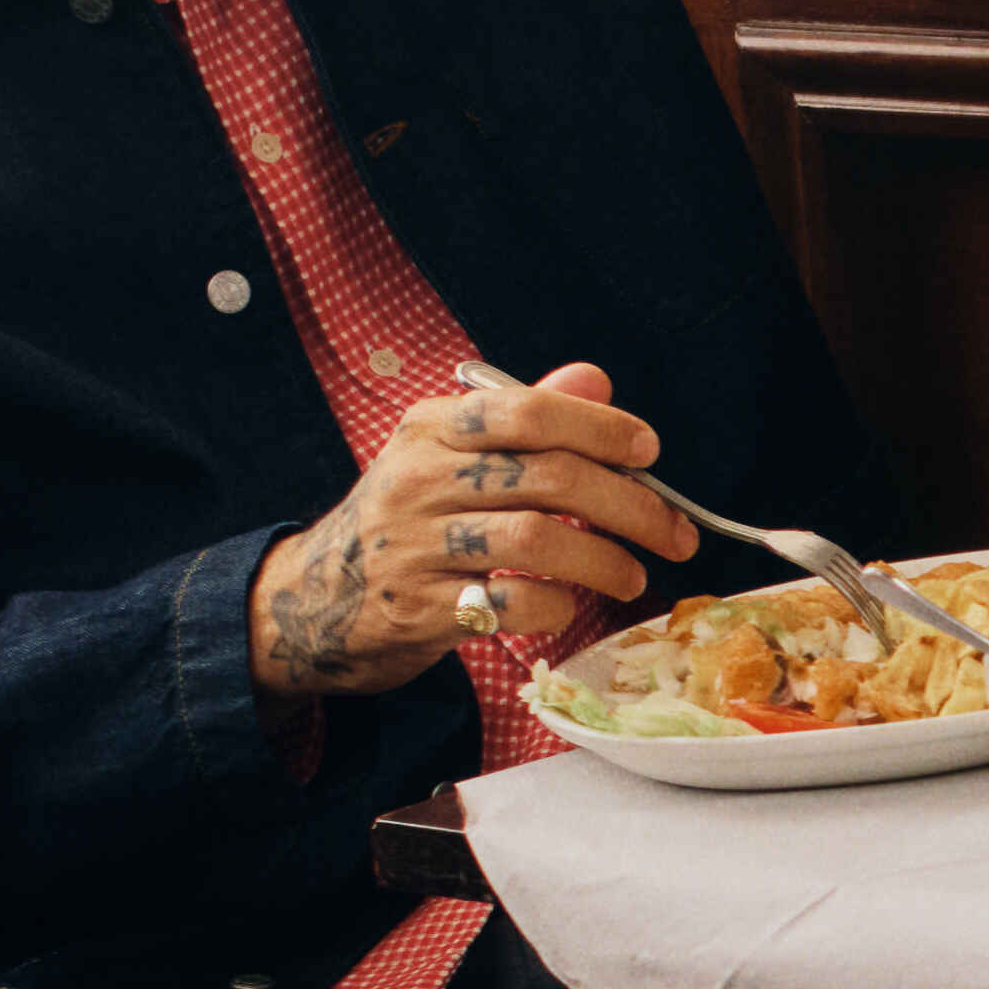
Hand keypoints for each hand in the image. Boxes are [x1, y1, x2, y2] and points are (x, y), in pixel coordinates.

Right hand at [247, 360, 697, 700]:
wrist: (312, 600)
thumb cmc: (407, 522)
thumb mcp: (450, 457)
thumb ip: (524, 418)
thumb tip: (596, 379)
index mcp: (431, 429)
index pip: (527, 411)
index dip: (599, 428)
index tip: (649, 453)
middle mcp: (420, 480)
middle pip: (548, 478)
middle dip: (631, 507)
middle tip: (676, 534)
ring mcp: (416, 546)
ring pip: (537, 540)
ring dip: (605, 560)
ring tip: (635, 575)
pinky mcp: (418, 609)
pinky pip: (510, 604)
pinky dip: (557, 605)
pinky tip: (571, 605)